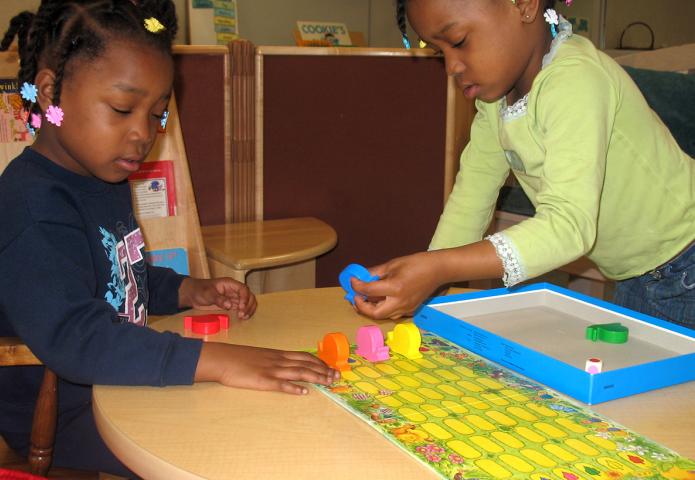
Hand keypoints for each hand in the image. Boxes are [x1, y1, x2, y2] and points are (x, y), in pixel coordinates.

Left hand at [178, 277, 256, 318]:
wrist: (192, 295)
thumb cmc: (199, 290)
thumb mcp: (208, 294)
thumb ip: (218, 299)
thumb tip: (230, 305)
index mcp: (230, 284)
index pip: (243, 289)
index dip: (245, 298)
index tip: (241, 307)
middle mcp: (234, 290)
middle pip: (249, 296)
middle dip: (248, 305)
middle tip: (242, 315)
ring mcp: (233, 298)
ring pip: (248, 302)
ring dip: (249, 309)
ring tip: (244, 317)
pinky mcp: (231, 305)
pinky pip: (242, 308)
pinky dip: (245, 312)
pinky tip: (243, 318)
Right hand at [195, 342, 340, 394]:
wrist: (222, 359)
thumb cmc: (239, 358)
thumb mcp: (260, 355)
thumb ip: (274, 360)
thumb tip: (287, 366)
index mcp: (278, 354)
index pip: (304, 356)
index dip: (320, 362)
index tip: (332, 367)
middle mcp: (278, 360)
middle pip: (306, 364)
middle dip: (324, 370)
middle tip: (337, 376)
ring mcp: (271, 370)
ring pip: (299, 373)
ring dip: (316, 377)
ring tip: (328, 383)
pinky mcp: (262, 380)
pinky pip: (281, 384)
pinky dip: (294, 388)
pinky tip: (304, 392)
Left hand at [351, 242, 503, 319]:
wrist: (438, 270)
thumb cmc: (416, 263)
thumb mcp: (392, 264)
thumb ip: (375, 272)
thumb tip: (360, 276)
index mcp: (395, 288)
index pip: (368, 290)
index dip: (356, 285)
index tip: (352, 280)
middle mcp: (400, 302)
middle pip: (374, 313)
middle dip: (361, 306)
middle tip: (355, 296)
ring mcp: (406, 308)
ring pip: (383, 315)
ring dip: (371, 309)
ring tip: (365, 298)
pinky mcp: (410, 310)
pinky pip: (392, 313)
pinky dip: (382, 308)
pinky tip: (379, 299)